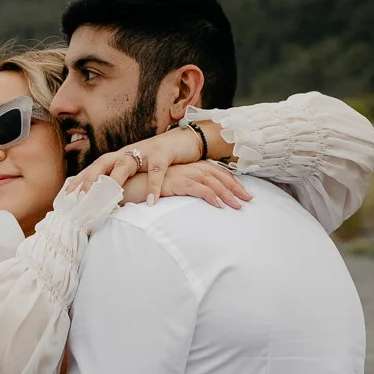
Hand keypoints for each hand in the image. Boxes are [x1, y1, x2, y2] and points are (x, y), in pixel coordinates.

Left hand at [64, 122, 236, 205]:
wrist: (184, 140)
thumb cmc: (157, 160)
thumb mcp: (137, 170)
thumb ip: (123, 182)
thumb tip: (105, 201)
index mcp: (118, 157)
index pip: (93, 168)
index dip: (79, 181)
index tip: (64, 197)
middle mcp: (127, 152)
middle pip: (103, 164)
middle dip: (89, 179)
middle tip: (78, 197)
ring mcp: (145, 151)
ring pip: (125, 164)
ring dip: (115, 180)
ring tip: (107, 198)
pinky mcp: (163, 154)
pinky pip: (157, 171)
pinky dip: (154, 186)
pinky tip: (151, 202)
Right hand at [122, 160, 250, 208]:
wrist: (123, 181)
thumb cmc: (142, 187)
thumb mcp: (166, 188)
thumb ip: (180, 190)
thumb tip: (193, 202)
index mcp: (186, 167)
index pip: (214, 172)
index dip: (230, 182)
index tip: (243, 193)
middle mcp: (186, 168)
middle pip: (217, 175)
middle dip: (235, 187)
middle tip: (250, 200)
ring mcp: (181, 173)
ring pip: (211, 182)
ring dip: (227, 194)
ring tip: (239, 206)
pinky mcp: (174, 181)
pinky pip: (197, 188)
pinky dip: (210, 196)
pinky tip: (219, 206)